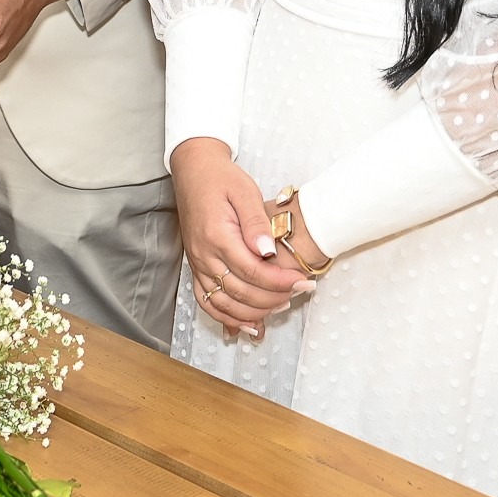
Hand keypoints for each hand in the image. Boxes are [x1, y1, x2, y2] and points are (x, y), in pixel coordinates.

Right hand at [169, 138, 312, 335]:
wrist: (193, 171)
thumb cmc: (221, 179)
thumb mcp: (244, 191)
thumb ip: (256, 222)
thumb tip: (268, 251)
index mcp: (217, 236)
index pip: (252, 271)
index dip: (280, 281)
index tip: (303, 281)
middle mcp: (204, 255)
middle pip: (240, 291)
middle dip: (273, 298)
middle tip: (300, 292)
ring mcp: (197, 263)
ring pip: (223, 303)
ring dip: (252, 313)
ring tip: (280, 308)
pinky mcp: (196, 267)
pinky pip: (207, 301)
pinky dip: (226, 317)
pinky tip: (247, 325)